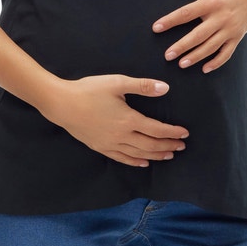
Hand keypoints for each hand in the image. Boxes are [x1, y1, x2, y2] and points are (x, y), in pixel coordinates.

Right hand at [41, 75, 189, 168]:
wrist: (61, 104)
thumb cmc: (89, 90)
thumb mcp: (117, 83)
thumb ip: (142, 86)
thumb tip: (165, 88)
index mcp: (128, 120)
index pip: (157, 129)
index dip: (172, 132)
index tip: (184, 133)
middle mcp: (121, 136)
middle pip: (150, 145)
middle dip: (168, 146)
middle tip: (181, 146)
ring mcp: (110, 144)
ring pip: (138, 154)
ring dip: (155, 156)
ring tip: (168, 156)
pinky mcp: (100, 147)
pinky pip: (122, 158)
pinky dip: (135, 162)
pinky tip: (144, 163)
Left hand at [152, 0, 246, 72]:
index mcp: (212, 1)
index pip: (187, 13)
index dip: (170, 21)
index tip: (156, 28)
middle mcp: (221, 17)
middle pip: (198, 35)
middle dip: (182, 46)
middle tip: (167, 55)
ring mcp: (231, 29)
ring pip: (211, 47)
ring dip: (196, 56)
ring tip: (181, 64)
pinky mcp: (238, 36)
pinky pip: (227, 53)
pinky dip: (217, 62)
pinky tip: (204, 69)